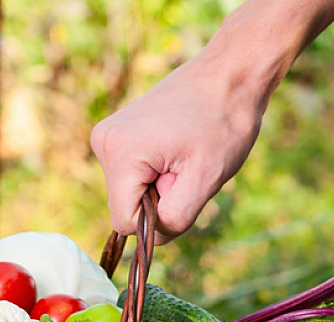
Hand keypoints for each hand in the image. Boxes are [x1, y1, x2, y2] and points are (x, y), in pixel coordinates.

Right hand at [91, 52, 263, 240]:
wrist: (230, 72)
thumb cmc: (224, 121)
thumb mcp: (206, 178)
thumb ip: (174, 218)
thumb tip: (151, 237)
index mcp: (119, 153)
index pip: (125, 222)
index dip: (158, 216)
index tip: (183, 183)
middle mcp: (103, 143)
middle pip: (125, 207)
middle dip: (159, 198)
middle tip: (187, 164)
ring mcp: (107, 136)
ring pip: (130, 193)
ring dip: (159, 185)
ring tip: (183, 153)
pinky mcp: (116, 134)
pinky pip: (132, 176)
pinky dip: (156, 171)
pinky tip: (175, 146)